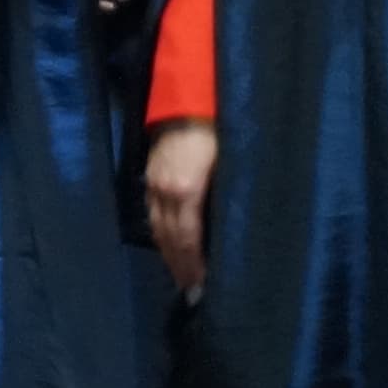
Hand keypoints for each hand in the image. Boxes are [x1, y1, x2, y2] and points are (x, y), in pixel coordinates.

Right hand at [145, 117, 219, 306]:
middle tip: (191, 289)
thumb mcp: (232, 162)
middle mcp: (164, 191)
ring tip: (180, 274)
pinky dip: (161, 234)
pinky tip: (169, 245)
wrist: (189, 97)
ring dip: (168, 253)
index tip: (202, 284)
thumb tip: (238, 230)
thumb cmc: (220, 129)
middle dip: (180, 265)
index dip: (194, 263)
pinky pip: (152, 214)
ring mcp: (153, 184)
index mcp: (185, 190)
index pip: (187, 238)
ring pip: (157, 228)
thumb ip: (229, 196)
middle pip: (169, 238)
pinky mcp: (149, 177)